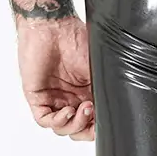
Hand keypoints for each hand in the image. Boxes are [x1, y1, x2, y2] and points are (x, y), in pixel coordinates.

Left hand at [10, 0, 94, 139]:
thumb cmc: (76, 38)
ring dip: (74, 124)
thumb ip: (105, 88)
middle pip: (78, 129)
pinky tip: (68, 110)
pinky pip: (45, 120)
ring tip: (82, 109)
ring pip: (62, 128)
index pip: (92, 121)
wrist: (53, 26)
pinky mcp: (37, 97)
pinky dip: (58, 121)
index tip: (106, 123)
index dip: (98, 128)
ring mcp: (54, 98)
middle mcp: (70, 98)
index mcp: (86, 92)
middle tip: (93, 113)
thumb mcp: (99, 67)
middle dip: (86, 129)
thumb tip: (119, 108)